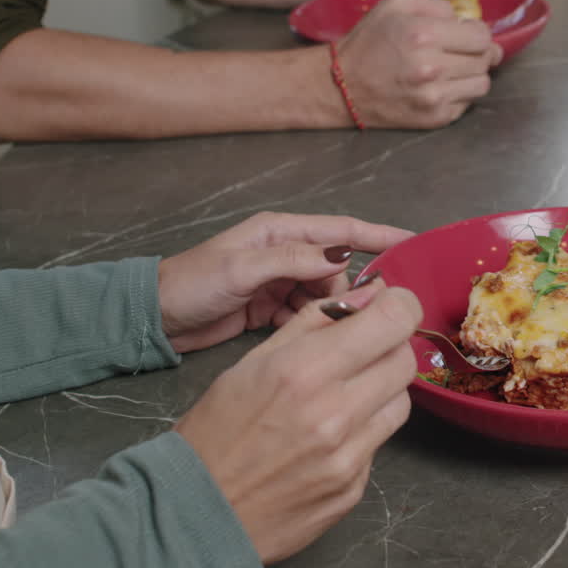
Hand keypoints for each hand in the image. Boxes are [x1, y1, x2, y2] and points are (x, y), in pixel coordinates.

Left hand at [157, 212, 411, 352]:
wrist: (155, 319)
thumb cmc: (192, 284)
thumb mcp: (241, 269)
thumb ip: (292, 260)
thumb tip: (341, 256)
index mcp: (281, 233)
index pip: (342, 230)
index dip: (379, 235)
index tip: (412, 242)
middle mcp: (286, 254)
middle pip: (337, 270)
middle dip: (348, 292)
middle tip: (350, 315)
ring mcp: (279, 282)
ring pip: (325, 296)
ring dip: (329, 313)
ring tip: (327, 330)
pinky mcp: (271, 309)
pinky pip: (306, 316)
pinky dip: (311, 326)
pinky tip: (308, 338)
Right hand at [175, 285, 420, 563]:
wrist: (196, 513)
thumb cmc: (215, 431)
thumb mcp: (252, 362)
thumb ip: (315, 322)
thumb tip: (370, 294)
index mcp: (304, 370)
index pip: (394, 320)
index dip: (399, 306)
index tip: (389, 308)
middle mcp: (334, 413)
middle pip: (405, 360)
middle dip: (391, 347)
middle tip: (363, 352)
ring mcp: (348, 457)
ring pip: (401, 402)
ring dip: (382, 390)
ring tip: (343, 396)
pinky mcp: (353, 489)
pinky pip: (379, 445)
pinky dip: (363, 432)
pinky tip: (328, 438)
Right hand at [336, 0, 501, 128]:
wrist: (342, 86)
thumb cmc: (370, 41)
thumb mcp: (395, 3)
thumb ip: (436, 3)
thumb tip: (464, 20)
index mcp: (424, 34)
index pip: (482, 36)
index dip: (478, 33)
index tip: (467, 34)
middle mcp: (433, 68)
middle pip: (485, 59)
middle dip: (478, 52)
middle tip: (462, 51)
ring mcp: (434, 96)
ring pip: (482, 83)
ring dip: (473, 74)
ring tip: (454, 69)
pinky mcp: (435, 118)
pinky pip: (468, 103)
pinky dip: (461, 93)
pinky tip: (442, 85)